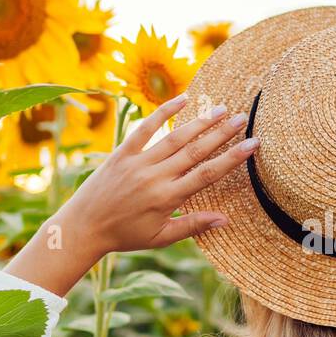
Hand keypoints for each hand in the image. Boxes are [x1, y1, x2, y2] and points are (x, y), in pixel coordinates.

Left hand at [5, 94, 255, 295]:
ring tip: (221, 108)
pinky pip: (145, 127)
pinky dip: (163, 112)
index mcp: (167, 198)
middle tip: (243, 118)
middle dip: (222, 133)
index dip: (232, 158)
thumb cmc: (125, 236)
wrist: (83, 226)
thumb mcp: (161, 237)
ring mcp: (138, 162)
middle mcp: (155, 176)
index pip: (207, 174)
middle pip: (195, 150)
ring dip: (200, 122)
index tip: (252, 144)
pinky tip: (182, 99)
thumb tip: (226, 219)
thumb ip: (193, 225)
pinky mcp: (122, 152)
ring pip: (175, 137)